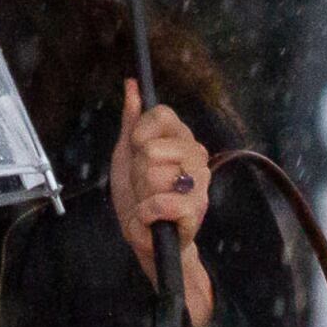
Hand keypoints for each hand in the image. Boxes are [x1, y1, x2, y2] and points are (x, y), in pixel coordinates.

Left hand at [112, 79, 218, 326]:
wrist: (145, 240)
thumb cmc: (138, 198)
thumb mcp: (127, 155)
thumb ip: (131, 120)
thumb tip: (131, 85)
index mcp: (182, 140)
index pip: (162, 114)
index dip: (140, 133)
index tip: (137, 149)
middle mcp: (197, 157)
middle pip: (152, 147)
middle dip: (138, 172)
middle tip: (144, 187)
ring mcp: (199, 184)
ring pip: (154, 174)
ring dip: (141, 195)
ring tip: (149, 203)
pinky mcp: (195, 210)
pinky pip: (160, 202)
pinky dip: (146, 214)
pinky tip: (151, 219)